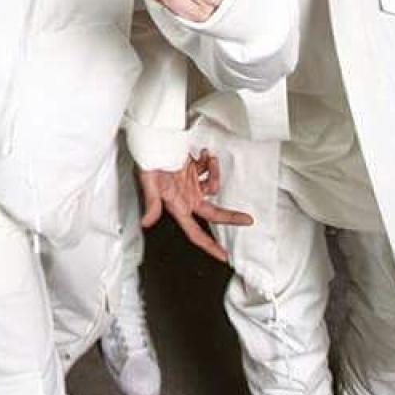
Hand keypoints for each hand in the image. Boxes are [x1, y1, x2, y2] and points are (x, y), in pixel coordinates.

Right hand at [137, 151, 251, 262]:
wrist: (154, 139)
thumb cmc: (149, 161)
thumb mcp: (149, 181)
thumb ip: (151, 202)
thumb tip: (146, 222)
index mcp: (178, 205)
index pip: (194, 232)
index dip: (208, 245)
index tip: (223, 255)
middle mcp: (186, 197)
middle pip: (213, 213)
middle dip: (231, 216)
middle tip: (247, 219)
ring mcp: (191, 184)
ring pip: (213, 187)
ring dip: (215, 174)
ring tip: (209, 160)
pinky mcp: (194, 171)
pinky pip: (209, 171)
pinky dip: (209, 163)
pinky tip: (204, 154)